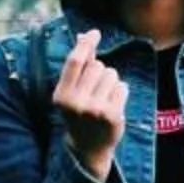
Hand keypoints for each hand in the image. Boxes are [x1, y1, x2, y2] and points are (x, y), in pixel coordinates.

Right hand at [53, 28, 126, 181]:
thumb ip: (78, 66)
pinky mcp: (112, 115)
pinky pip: (122, 87)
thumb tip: (84, 36)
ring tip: (103, 99)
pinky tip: (113, 106)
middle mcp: (76, 103)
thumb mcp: (71, 93)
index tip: (95, 33)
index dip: (86, 44)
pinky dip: (120, 92)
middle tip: (95, 91)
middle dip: (100, 72)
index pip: (75, 62)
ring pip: (112, 75)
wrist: (88, 149)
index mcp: (61, 96)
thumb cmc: (79, 115)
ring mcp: (95, 110)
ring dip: (111, 82)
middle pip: (97, 66)